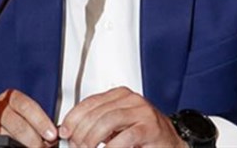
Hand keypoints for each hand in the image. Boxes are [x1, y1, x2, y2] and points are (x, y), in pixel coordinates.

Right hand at [0, 89, 57, 146]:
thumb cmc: (9, 122)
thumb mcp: (21, 116)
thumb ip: (35, 123)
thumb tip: (51, 137)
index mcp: (11, 98)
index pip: (26, 106)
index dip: (41, 121)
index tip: (51, 134)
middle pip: (17, 123)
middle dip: (33, 139)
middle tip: (42, 147)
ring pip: (6, 136)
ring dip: (19, 146)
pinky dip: (5, 147)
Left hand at [59, 87, 183, 147]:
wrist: (171, 143)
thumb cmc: (142, 135)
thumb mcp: (116, 126)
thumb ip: (97, 123)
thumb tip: (72, 131)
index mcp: (119, 95)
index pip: (90, 102)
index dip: (74, 117)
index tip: (65, 131)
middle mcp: (131, 99)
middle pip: (96, 112)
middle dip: (81, 131)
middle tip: (76, 145)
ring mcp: (142, 111)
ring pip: (108, 121)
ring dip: (93, 138)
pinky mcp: (150, 127)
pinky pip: (126, 136)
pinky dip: (112, 147)